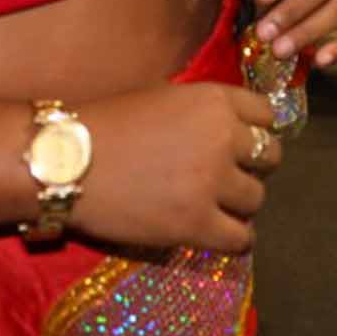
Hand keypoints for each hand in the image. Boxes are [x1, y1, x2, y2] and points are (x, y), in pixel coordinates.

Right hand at [71, 83, 281, 253]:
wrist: (66, 161)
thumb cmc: (109, 124)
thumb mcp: (165, 97)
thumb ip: (205, 111)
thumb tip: (237, 129)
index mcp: (214, 101)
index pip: (267, 116)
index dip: (255, 131)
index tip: (240, 145)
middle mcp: (222, 138)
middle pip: (270, 157)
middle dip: (252, 167)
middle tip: (228, 177)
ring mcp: (211, 182)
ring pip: (257, 199)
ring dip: (240, 204)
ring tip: (215, 206)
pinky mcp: (195, 223)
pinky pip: (241, 238)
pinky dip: (234, 238)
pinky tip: (217, 232)